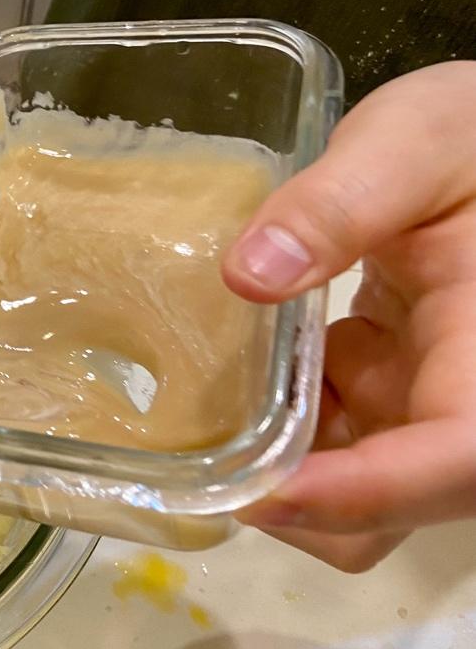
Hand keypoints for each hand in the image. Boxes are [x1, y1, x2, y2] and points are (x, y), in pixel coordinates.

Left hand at [221, 60, 475, 571]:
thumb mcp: (417, 141)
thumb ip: (343, 201)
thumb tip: (249, 275)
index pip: (459, 456)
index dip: (364, 492)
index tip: (262, 491)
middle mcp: (473, 399)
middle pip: (399, 507)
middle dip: (301, 501)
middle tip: (200, 453)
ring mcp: (437, 401)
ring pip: (365, 490)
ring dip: (285, 463)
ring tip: (206, 402)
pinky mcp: (405, 390)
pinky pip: (346, 441)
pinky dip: (290, 424)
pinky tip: (246, 365)